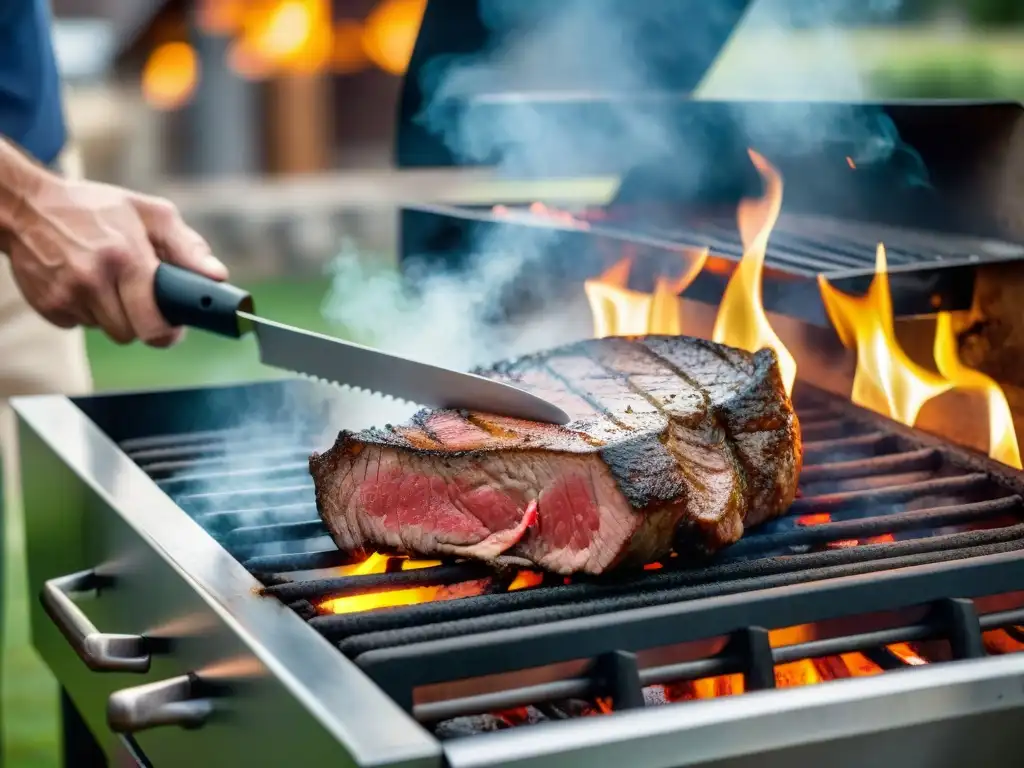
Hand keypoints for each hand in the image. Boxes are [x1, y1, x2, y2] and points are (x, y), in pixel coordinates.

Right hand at [3, 175, 227, 345]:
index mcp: (126, 257)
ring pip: (108, 330)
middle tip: (146, 303)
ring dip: (115, 315)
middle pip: (133, 334)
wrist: (26, 206)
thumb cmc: (96, 208)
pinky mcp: (47, 307)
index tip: (176, 326)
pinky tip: (84, 284)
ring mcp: (66, 296)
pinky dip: (88, 312)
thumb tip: (217, 276)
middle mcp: (94, 280)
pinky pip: (81, 325)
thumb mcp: (149, 213)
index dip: (170, 331)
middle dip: (144, 323)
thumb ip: (187, 246)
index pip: (155, 322)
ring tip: (111, 283)